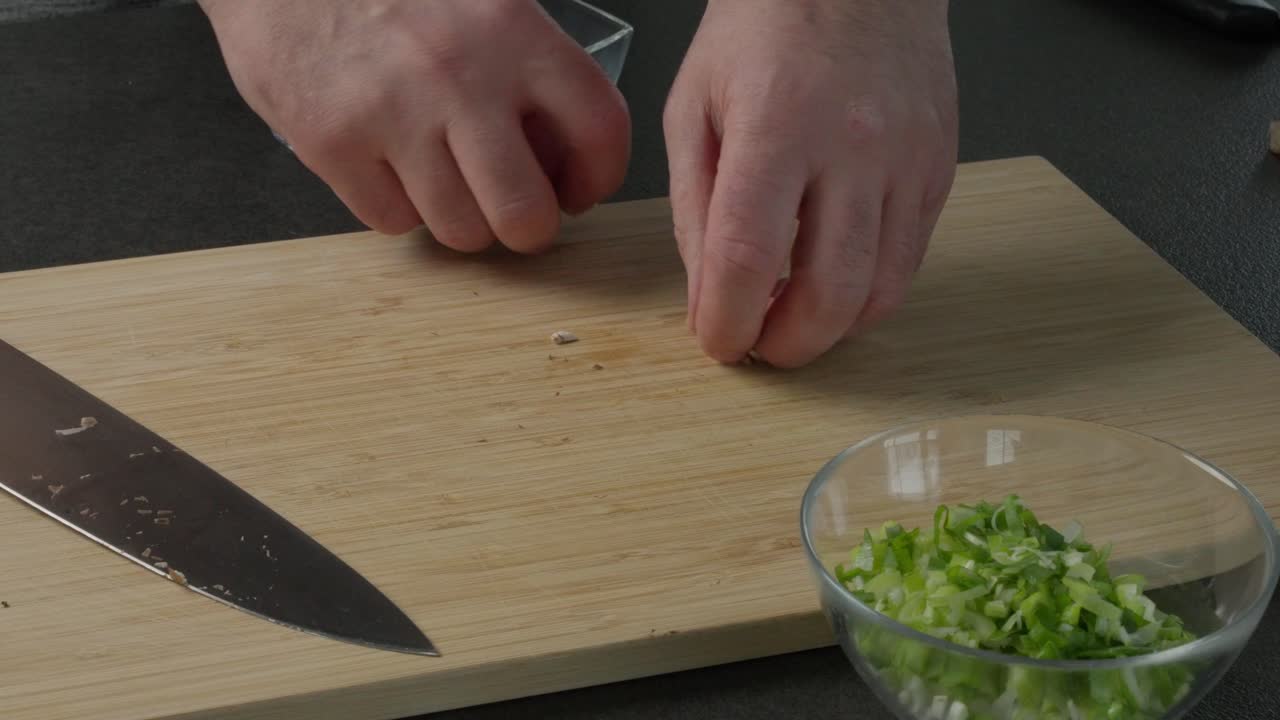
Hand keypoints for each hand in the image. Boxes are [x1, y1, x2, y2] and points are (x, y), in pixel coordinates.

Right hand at [199, 0, 630, 251]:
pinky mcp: (332, 142)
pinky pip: (393, 222)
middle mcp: (460, 74)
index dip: (597, 177)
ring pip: (461, 230)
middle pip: (526, 212)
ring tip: (446, 179)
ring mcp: (392, 112)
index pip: (599, 129)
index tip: (576, 188)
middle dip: (527, 227)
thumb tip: (563, 160)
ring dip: (461, 219)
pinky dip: (397, 207)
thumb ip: (532, 70)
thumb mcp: (483, 3)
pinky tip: (390, 164)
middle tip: (513, 210)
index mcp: (513, 30)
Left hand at [664, 0, 957, 366]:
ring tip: (794, 319)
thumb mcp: (694, 104)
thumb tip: (705, 295)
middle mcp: (852, 145)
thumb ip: (693, 207)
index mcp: (777, 124)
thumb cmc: (767, 26)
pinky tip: (834, 281)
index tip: (717, 341)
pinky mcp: (938, 169)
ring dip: (831, 330)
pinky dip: (869, 293)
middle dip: (786, 345)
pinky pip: (910, 262)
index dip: (728, 319)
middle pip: (829, 292)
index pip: (748, 256)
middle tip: (758, 345)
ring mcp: (906, 160)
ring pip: (880, 291)